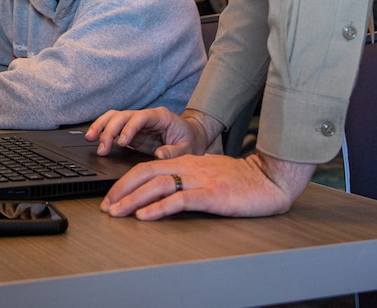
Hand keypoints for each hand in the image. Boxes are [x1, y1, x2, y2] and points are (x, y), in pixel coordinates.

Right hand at [86, 107, 218, 159]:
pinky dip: (102, 130)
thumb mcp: (188, 148)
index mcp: (160, 116)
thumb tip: (159, 155)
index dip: (129, 128)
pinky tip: (94, 139)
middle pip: (123, 116)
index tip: (121, 142)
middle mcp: (146, 117)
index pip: (140, 118)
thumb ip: (174, 152)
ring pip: (114, 117)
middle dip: (109, 129)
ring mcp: (137, 123)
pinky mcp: (131, 131)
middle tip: (102, 147)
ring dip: (101, 126)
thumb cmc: (190, 140)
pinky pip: (113, 126)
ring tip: (91, 139)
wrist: (191, 137)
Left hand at [100, 151, 315, 219]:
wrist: (270, 179)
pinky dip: (159, 207)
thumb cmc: (240, 180)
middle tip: (107, 207)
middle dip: (122, 190)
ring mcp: (200, 180)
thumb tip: (162, 190)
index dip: (125, 181)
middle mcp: (189, 167)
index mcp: (186, 162)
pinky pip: (180, 199)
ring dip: (134, 200)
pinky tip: (146, 216)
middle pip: (145, 173)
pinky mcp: (212, 194)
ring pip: (158, 185)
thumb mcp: (208, 173)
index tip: (111, 197)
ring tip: (118, 212)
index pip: (147, 168)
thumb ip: (186, 177)